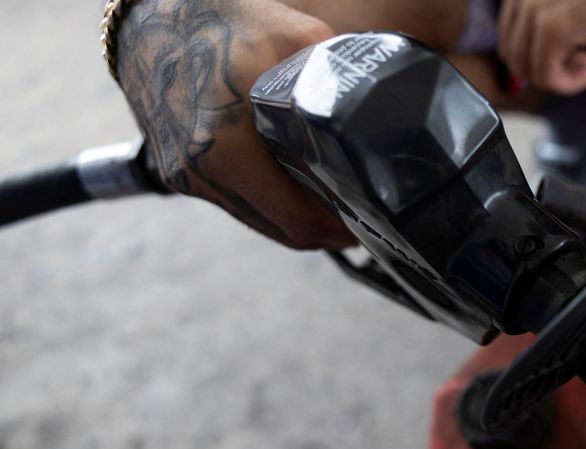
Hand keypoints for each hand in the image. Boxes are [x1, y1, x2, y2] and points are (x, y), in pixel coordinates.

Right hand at [116, 0, 352, 249]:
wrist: (147, 15)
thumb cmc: (217, 20)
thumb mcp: (293, 36)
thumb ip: (335, 78)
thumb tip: (375, 112)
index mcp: (226, 149)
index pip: (298, 220)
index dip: (341, 228)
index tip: (369, 218)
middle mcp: (200, 172)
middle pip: (282, 229)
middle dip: (326, 228)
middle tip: (360, 214)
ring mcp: (185, 176)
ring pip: (259, 220)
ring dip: (297, 216)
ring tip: (333, 201)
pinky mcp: (177, 171)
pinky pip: (236, 202)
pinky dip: (269, 200)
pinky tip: (294, 183)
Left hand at [499, 0, 585, 93]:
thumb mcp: (575, 13)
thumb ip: (547, 32)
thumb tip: (524, 72)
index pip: (508, 40)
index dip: (536, 61)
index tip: (572, 55)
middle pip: (513, 57)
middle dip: (547, 71)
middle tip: (583, 62)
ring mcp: (534, 8)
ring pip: (528, 70)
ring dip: (562, 77)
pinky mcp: (553, 28)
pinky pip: (547, 78)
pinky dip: (571, 83)